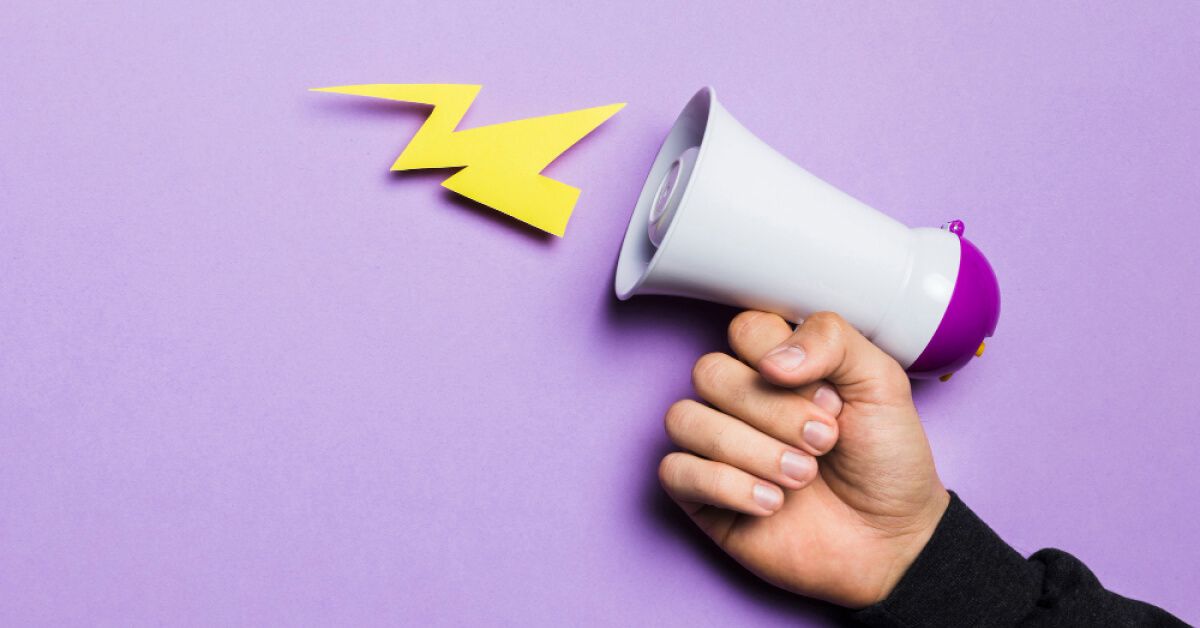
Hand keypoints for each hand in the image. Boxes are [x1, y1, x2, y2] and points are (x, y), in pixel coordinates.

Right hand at [658, 311, 949, 607]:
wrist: (893, 541)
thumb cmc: (886, 461)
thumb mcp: (881, 383)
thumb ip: (832, 340)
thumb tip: (772, 358)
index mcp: (777, 363)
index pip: (744, 330)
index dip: (782, 360)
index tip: (829, 399)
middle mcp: (738, 398)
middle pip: (709, 372)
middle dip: (772, 412)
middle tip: (822, 443)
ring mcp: (716, 446)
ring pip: (685, 419)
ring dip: (750, 450)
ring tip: (801, 477)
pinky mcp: (702, 495)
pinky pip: (675, 471)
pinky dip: (727, 486)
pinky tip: (771, 503)